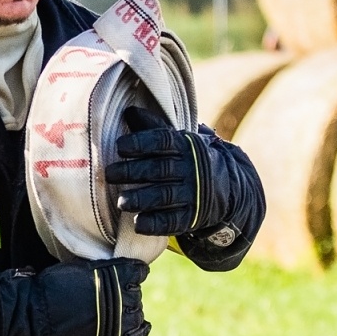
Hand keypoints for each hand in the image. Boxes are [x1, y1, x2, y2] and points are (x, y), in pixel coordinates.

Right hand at [37, 258, 150, 335]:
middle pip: (136, 295)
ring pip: (137, 315)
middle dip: (128, 293)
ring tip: (119, 311)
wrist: (36, 315)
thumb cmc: (53, 286)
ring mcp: (119, 323)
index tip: (128, 274)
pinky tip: (141, 327)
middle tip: (113, 295)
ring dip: (131, 312)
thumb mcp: (82, 266)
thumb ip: (103, 268)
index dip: (133, 273)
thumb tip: (115, 269)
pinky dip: (139, 333)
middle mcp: (122, 298)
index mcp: (116, 275)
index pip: (139, 272)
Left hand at [106, 106, 216, 236]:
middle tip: (110, 175)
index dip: (141, 143)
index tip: (120, 146)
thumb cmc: (188, 159)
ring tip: (121, 202)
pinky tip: (138, 223)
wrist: (226, 187)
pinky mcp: (193, 216)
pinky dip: (156, 223)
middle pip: (160, 169)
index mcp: (185, 145)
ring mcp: (193, 194)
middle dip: (133, 172)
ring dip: (141, 199)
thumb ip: (153, 128)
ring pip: (165, 196)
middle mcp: (190, 168)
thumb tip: (129, 111)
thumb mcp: (178, 140)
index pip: (162, 141)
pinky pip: (174, 221)